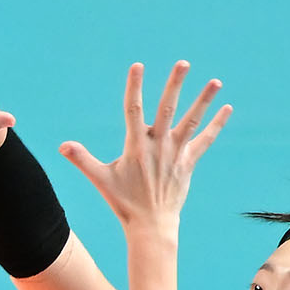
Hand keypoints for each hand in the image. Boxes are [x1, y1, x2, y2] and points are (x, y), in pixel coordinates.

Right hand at [60, 61, 230, 228]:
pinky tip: (227, 108)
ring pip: (191, 122)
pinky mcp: (188, 163)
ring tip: (216, 81)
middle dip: (175, 85)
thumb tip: (62, 146)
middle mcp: (158, 146)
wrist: (151, 226)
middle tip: (183, 63)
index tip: (138, 66)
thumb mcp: (101, 180)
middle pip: (167, 109)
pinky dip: (216, 125)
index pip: (133, 110)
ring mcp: (175, 154)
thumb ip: (82, 160)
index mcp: (136, 146)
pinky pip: (205, 140)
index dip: (134, 87)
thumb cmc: (124, 203)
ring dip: (203, 101)